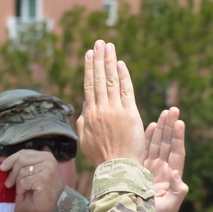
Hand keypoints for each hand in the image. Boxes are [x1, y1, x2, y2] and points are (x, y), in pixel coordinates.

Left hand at [0, 149, 66, 211]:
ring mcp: (47, 169)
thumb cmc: (42, 191)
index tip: (2, 168)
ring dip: (18, 185)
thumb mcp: (33, 174)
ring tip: (21, 192)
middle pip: (21, 160)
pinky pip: (24, 182)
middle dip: (12, 173)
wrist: (54, 206)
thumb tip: (4, 165)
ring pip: (22, 172)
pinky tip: (24, 196)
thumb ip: (24, 166)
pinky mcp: (44, 179)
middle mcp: (48, 160)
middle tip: (8, 184)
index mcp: (45, 156)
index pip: (24, 153)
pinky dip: (21, 191)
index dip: (11, 159)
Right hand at [76, 40, 144, 165]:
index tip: (89, 55)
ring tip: (108, 46)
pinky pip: (126, 90)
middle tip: (98, 43)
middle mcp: (101, 110)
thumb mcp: (86, 142)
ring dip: (110, 61)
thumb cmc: (102, 158)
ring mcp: (115, 110)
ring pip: (111, 81)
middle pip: (99, 79)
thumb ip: (83, 123)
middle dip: (99, 59)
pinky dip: (123, 76)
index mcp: (89, 116)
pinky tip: (120, 63)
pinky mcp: (130, 114)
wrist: (118, 168)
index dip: (90, 69)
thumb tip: (84, 106)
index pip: (89, 87)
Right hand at [143, 107, 188, 211]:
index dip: (178, 137)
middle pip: (168, 144)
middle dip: (170, 127)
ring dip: (161, 128)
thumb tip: (178, 175)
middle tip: (173, 109)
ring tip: (164, 112)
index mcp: (171, 176)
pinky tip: (151, 125)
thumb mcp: (170, 206)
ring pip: (157, 144)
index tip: (179, 122)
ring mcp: (151, 168)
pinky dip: (148, 137)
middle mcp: (162, 170)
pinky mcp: (139, 169)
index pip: (177, 152)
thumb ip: (177, 192)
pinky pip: (145, 150)